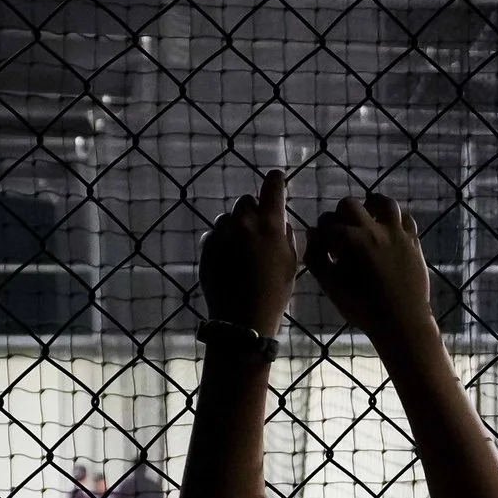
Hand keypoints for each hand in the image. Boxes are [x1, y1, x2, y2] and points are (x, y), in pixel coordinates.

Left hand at [200, 170, 300, 337]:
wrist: (242, 319)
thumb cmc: (273, 293)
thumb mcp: (291, 264)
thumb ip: (287, 236)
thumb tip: (281, 222)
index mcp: (269, 224)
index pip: (272, 187)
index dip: (276, 181)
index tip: (276, 178)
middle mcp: (244, 222)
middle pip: (246, 201)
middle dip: (253, 211)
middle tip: (258, 230)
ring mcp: (222, 233)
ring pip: (227, 218)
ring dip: (235, 227)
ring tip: (241, 250)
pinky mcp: (206, 246)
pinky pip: (214, 234)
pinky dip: (221, 241)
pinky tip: (229, 260)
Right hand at [307, 193, 431, 343]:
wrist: (401, 322)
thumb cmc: (362, 308)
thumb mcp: (330, 286)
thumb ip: (316, 257)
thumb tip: (313, 233)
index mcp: (349, 239)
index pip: (326, 223)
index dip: (321, 232)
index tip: (323, 244)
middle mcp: (373, 229)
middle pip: (350, 204)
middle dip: (340, 215)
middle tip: (342, 230)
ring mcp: (396, 233)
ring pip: (383, 203)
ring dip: (371, 205)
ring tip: (367, 216)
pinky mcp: (413, 241)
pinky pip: (406, 218)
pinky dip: (395, 219)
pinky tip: (389, 228)